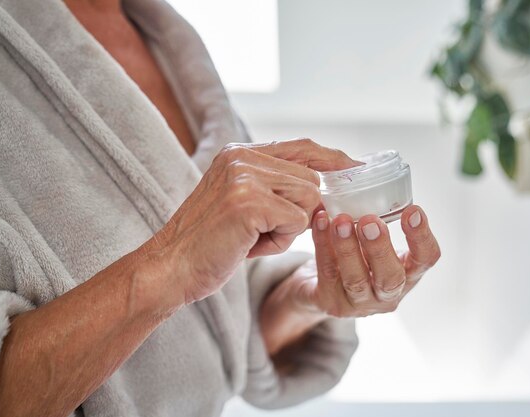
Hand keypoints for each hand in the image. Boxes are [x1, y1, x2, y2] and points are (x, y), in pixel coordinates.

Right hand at [143, 139, 358, 305]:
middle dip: (304, 211)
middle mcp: (242, 157)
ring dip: (290, 227)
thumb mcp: (244, 204)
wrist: (170, 268)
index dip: (335, 160)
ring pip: (309, 198)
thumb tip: (326, 187)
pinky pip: (297, 221)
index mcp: (241, 153)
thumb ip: (277, 187)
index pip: (304, 147)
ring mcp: (243, 176)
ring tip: (255, 237)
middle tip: (271, 230)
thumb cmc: (212, 243)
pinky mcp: (247, 202)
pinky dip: (280, 241)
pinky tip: (251, 245)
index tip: (359, 171)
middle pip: (312, 177)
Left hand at [291, 205, 440, 317]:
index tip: (413, 211)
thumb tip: (368, 176)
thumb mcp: (374, 243)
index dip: (422, 237)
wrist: (319, 289)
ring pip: (355, 279)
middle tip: (370, 221)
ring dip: (348, 248)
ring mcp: (359, 303)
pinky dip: (322, 246)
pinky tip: (320, 222)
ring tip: (340, 221)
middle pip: (390, 277)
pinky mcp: (331, 303)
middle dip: (380, 248)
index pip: (426, 259)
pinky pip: (327, 273)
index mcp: (407, 274)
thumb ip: (378, 221)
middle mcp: (387, 294)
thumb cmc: (355, 258)